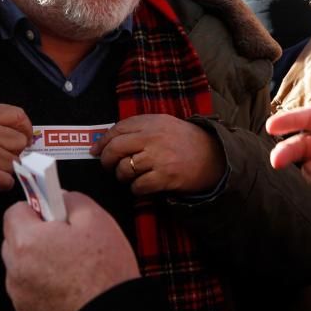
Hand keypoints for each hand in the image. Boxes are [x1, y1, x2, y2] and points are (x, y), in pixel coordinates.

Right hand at [0, 103, 31, 193]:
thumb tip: (16, 131)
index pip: (18, 116)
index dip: (25, 128)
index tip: (24, 137)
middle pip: (20, 141)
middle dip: (16, 150)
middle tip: (4, 155)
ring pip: (16, 162)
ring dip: (8, 167)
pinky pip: (8, 180)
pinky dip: (3, 183)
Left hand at [2, 191, 140, 310]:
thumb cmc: (105, 272)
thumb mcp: (97, 219)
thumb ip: (71, 199)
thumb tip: (59, 196)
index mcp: (27, 241)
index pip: (14, 211)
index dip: (36, 208)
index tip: (52, 212)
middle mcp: (15, 269)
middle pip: (15, 240)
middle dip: (36, 235)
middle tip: (66, 238)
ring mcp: (20, 295)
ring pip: (22, 267)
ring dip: (38, 262)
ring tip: (71, 266)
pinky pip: (29, 291)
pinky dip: (42, 286)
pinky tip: (68, 286)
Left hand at [90, 114, 225, 194]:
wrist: (214, 156)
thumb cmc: (185, 141)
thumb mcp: (164, 124)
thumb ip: (140, 128)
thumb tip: (108, 139)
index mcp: (151, 122)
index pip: (118, 129)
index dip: (103, 141)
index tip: (96, 150)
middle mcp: (153, 137)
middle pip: (116, 149)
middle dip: (106, 160)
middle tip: (107, 166)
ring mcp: (158, 157)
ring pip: (124, 169)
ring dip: (122, 176)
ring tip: (130, 176)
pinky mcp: (165, 177)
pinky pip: (138, 186)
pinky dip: (136, 189)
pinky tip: (143, 186)